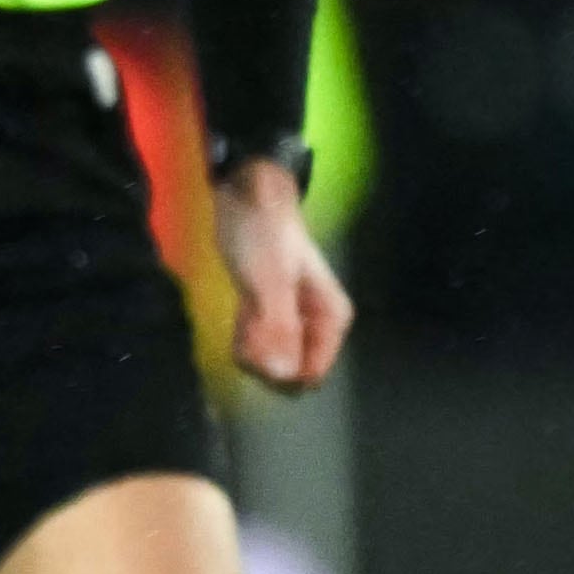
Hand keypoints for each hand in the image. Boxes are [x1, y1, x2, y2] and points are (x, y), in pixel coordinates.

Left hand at [211, 161, 352, 391]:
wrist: (246, 198)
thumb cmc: (262, 236)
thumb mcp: (269, 282)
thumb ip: (278, 328)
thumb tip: (281, 375)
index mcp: (332, 320)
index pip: (309, 375)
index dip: (278, 369)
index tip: (257, 341)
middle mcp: (319, 327)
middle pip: (290, 374)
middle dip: (263, 358)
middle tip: (248, 322)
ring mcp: (296, 325)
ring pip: (273, 364)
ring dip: (251, 348)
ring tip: (245, 311)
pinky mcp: (273, 320)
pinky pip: (260, 349)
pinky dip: (245, 339)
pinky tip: (241, 314)